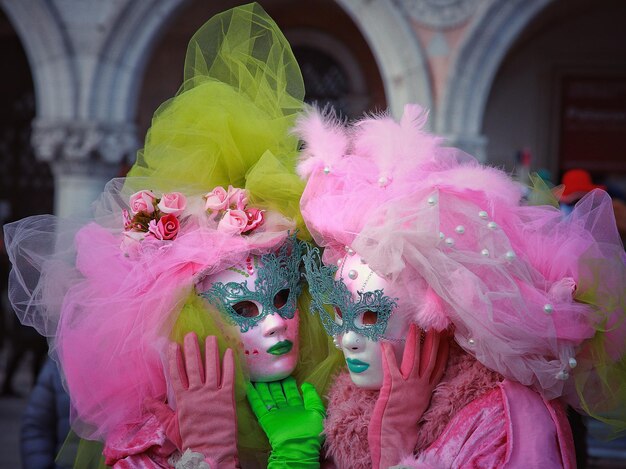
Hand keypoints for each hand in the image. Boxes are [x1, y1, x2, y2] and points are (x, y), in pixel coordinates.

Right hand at [148, 333, 237, 467]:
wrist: (211, 453)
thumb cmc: (190, 441)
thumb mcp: (171, 427)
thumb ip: (160, 411)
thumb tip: (146, 400)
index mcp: (183, 400)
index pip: (176, 374)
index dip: (175, 358)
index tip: (174, 345)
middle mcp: (197, 393)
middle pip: (194, 366)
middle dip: (192, 349)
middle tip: (191, 334)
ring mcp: (213, 394)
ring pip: (212, 368)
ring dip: (211, 351)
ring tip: (211, 337)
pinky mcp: (227, 398)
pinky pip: (228, 377)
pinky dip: (228, 364)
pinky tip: (228, 352)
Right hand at [247, 377, 324, 467]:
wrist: (298, 449)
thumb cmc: (310, 431)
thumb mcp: (317, 411)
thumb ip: (312, 396)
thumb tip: (305, 384)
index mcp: (298, 409)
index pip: (292, 393)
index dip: (288, 383)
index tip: (284, 373)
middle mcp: (286, 411)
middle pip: (278, 394)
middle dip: (274, 383)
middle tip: (270, 372)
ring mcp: (275, 415)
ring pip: (268, 398)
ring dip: (263, 387)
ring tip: (259, 376)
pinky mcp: (266, 419)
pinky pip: (258, 406)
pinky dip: (253, 396)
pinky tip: (248, 387)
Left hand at [368, 324, 448, 468]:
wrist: (396, 436)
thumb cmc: (403, 422)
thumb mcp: (416, 403)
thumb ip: (418, 390)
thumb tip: (416, 377)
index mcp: (428, 389)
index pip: (439, 365)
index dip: (444, 350)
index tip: (447, 335)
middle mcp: (422, 385)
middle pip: (431, 358)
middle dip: (435, 340)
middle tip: (437, 324)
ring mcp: (409, 385)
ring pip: (415, 359)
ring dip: (415, 341)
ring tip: (414, 326)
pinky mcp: (395, 387)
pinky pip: (392, 366)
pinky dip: (389, 354)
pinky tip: (386, 342)